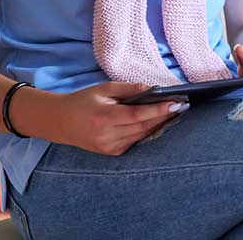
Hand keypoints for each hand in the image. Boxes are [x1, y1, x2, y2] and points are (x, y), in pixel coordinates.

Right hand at [54, 81, 186, 155]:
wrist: (61, 122)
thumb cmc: (84, 101)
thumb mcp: (104, 89)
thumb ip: (130, 89)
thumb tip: (154, 90)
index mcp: (104, 118)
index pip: (138, 115)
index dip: (159, 110)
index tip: (177, 103)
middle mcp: (107, 136)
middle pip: (143, 127)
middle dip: (164, 117)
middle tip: (182, 106)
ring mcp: (109, 148)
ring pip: (142, 136)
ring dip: (159, 125)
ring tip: (175, 112)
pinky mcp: (112, 153)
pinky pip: (135, 141)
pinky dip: (147, 132)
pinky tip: (157, 122)